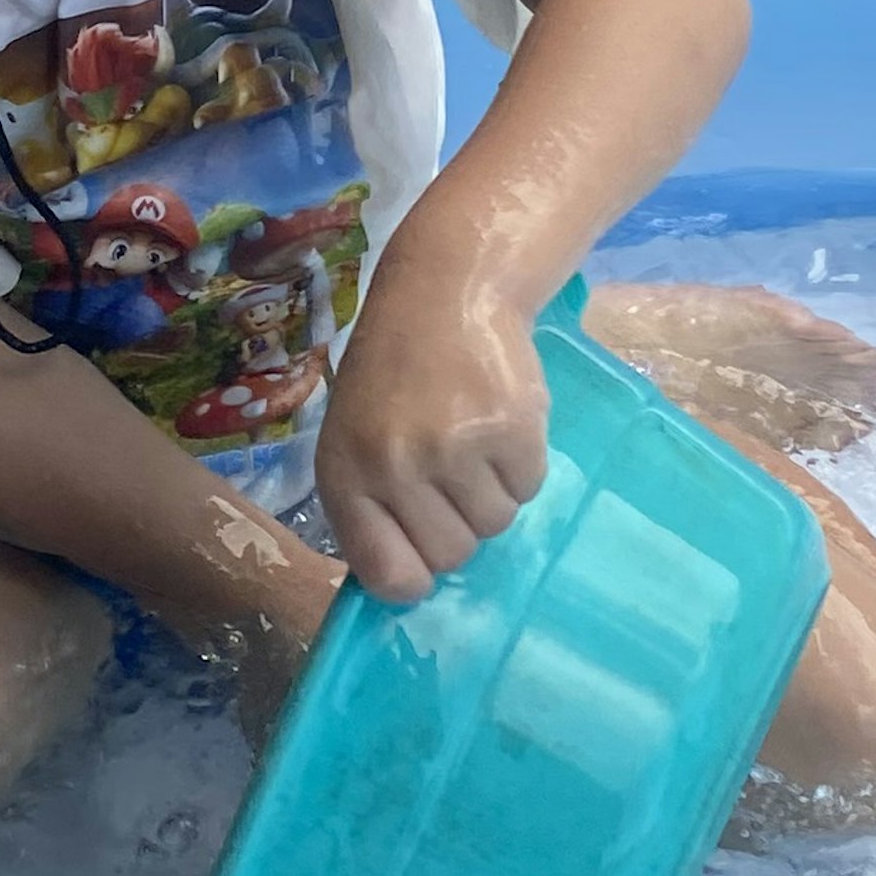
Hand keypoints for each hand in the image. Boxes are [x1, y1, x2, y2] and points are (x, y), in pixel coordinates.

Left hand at [313, 269, 547, 609]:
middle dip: (459, 526)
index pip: (387, 575)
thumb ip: (372, 506)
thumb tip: (407, 584)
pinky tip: (498, 423)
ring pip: (496, 525)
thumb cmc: (393, 375)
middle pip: (452, 556)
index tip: (424, 557)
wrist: (445, 292)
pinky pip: (530, 489)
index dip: (414, 577)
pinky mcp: (512, 430)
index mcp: (345, 474)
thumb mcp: (355, 437)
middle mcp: (394, 466)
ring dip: (492, 493)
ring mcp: (454, 448)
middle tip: (451, 475)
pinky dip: (522, 466)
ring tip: (472, 440)